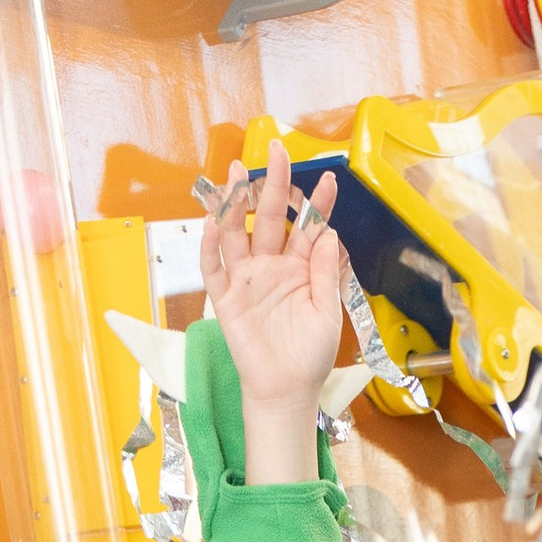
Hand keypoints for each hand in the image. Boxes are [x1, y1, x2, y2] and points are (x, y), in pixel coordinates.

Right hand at [202, 143, 344, 484]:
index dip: (317, 203)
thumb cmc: (310, 356)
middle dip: (273, 184)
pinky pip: (214, 265)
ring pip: (237, 231)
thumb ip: (327, 274)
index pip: (309, 227)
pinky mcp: (226, 296)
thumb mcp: (328, 314)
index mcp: (302, 269)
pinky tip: (215, 221)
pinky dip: (211, 243)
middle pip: (270, 217)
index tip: (330, 179)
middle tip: (276, 151)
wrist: (286, 390)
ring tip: (238, 172)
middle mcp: (272, 266)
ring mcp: (247, 278)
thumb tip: (329, 234)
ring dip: (236, 202)